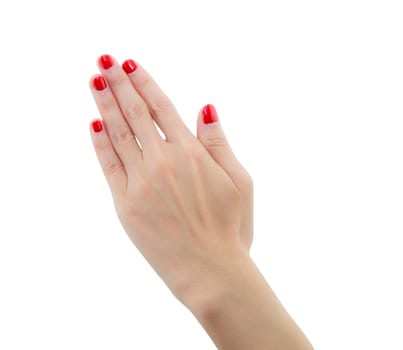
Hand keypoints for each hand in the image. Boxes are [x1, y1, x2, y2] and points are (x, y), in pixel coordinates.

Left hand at [89, 55, 252, 303]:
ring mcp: (141, 183)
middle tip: (104, 59)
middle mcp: (163, 162)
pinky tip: (94, 124)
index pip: (161, 108)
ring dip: (104, 104)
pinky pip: (109, 166)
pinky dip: (100, 143)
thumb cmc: (230, 227)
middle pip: (135, 113)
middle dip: (118, 83)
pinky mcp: (125, 205)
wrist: (210, 271)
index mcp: (191, 153)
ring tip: (94, 80)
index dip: (145, 83)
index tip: (130, 65)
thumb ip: (219, 142)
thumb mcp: (239, 180)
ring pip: (118, 134)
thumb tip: (205, 108)